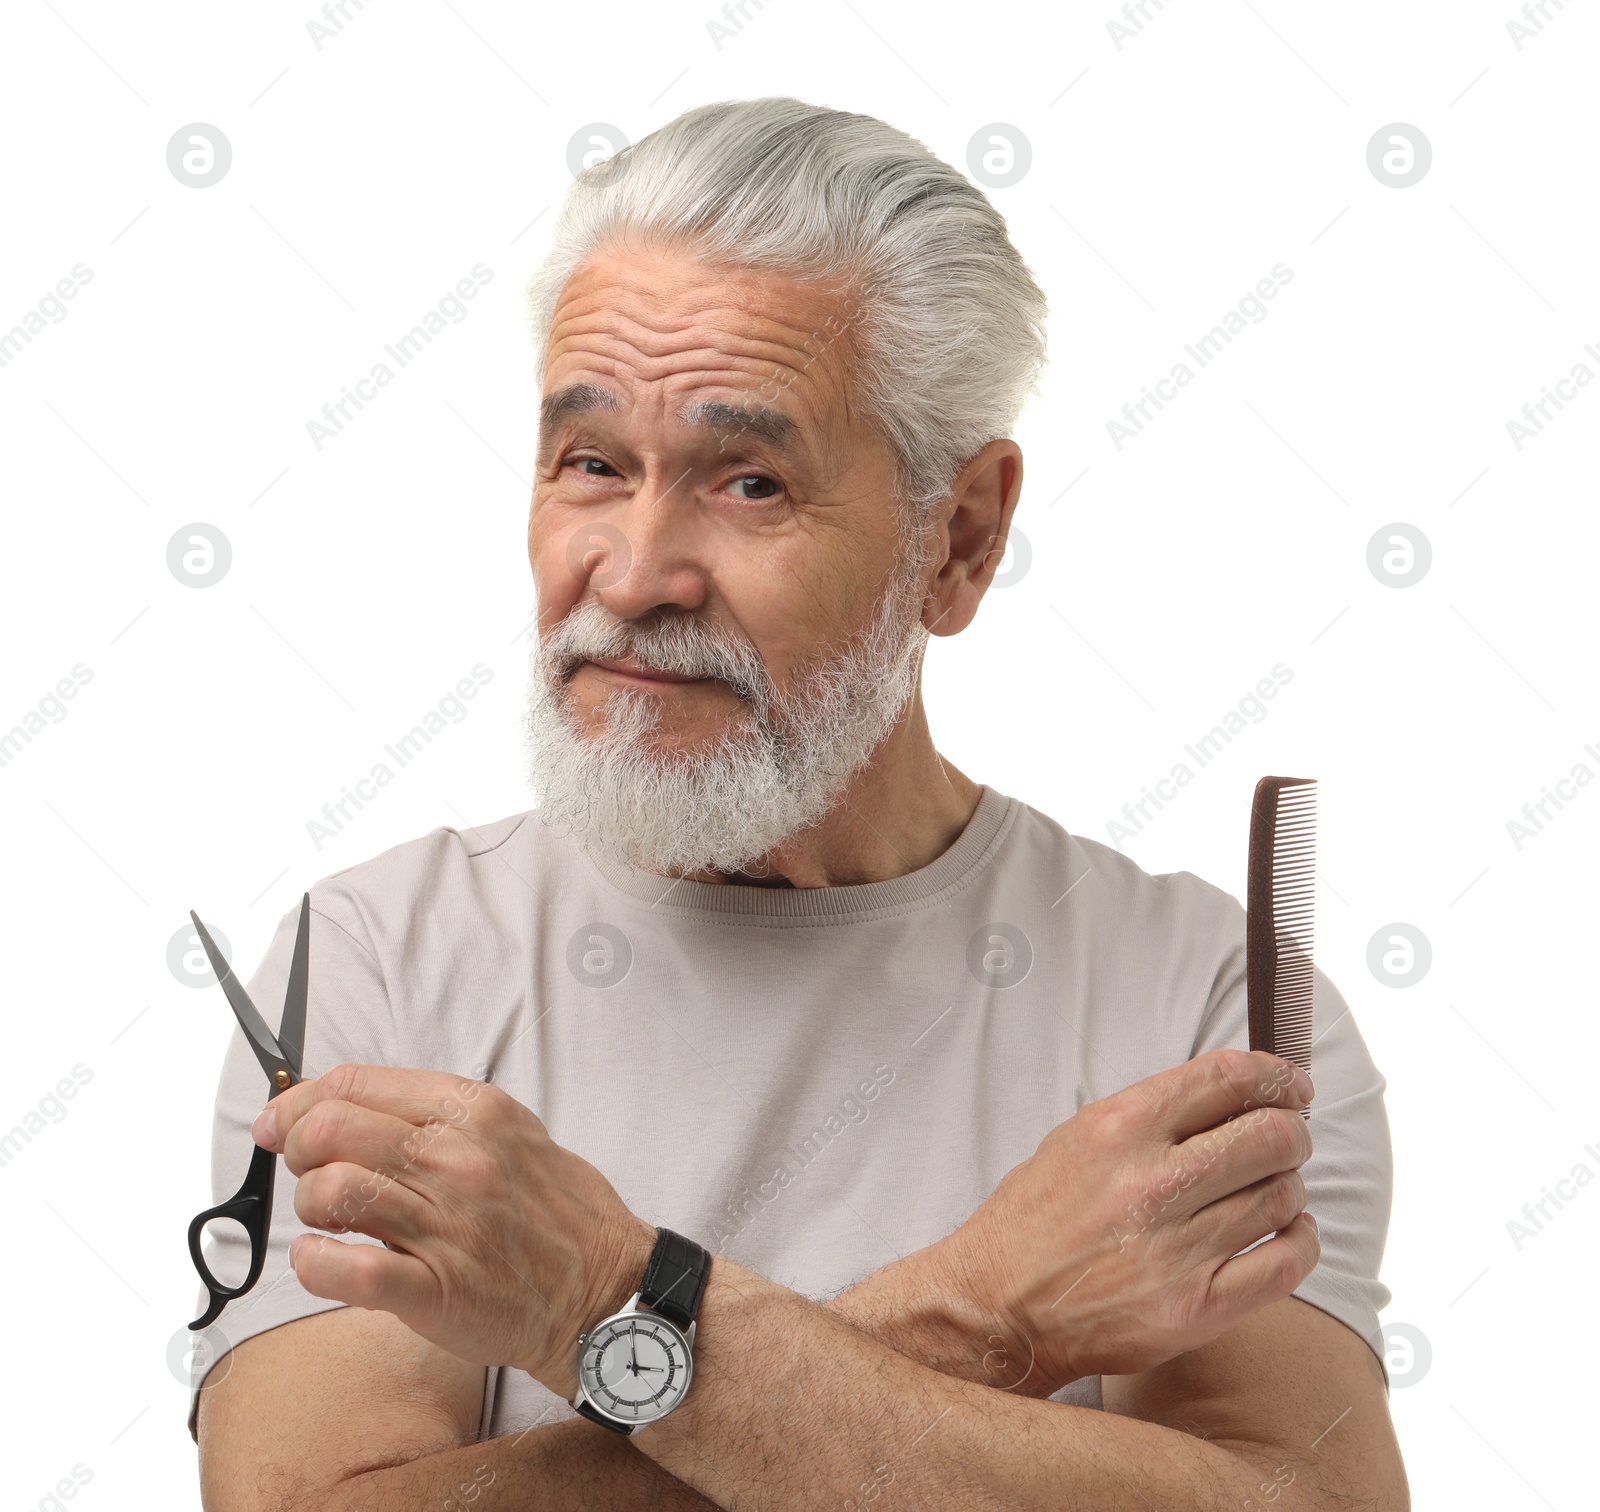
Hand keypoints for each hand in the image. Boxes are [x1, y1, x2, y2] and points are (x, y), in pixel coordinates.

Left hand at [252, 1064, 656, 1397]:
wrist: (605, 1288)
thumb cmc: (555, 1212)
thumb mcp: (511, 1131)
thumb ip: (437, 1114)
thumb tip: (344, 1104)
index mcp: (475, 1111)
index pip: (353, 1084)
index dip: (300, 1102)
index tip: (282, 1123)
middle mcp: (459, 1159)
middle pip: (330, 1129)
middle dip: (298, 1150)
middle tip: (310, 1173)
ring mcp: (447, 1224)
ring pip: (330, 1191)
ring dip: (310, 1207)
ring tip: (333, 1221)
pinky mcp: (435, 1290)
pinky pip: (346, 1270)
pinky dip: (314, 1263)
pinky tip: (322, 1260)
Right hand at [923, 1049, 1317, 1395]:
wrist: (998, 1306)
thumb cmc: (1037, 1219)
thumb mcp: (1077, 1138)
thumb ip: (1154, 1115)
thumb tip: (1234, 1097)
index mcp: (1119, 1129)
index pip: (1228, 1078)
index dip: (1275, 1075)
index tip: (1291, 1084)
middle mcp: (1151, 1183)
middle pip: (1270, 1136)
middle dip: (1291, 1131)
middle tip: (1286, 1139)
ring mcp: (1176, 1249)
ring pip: (1281, 1196)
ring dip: (1287, 1185)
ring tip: (1269, 1189)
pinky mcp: (1194, 1309)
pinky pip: (1284, 1264)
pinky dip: (1300, 1241)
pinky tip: (1287, 1232)